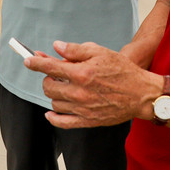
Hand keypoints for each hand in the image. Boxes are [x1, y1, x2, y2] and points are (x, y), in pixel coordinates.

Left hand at [26, 41, 161, 128]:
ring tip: (65, 87)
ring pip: (54, 102)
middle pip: (48, 86)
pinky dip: (53, 117)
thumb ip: (76, 50)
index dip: (36, 62)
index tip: (28, 60)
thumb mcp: (101, 52)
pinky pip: (62, 122)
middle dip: (48, 78)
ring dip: (54, 93)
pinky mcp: (87, 121)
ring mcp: (82, 109)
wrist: (141, 94)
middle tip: (56, 73)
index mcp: (82, 73)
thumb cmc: (123, 71)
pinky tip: (50, 111)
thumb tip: (56, 47)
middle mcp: (79, 92)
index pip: (50, 67)